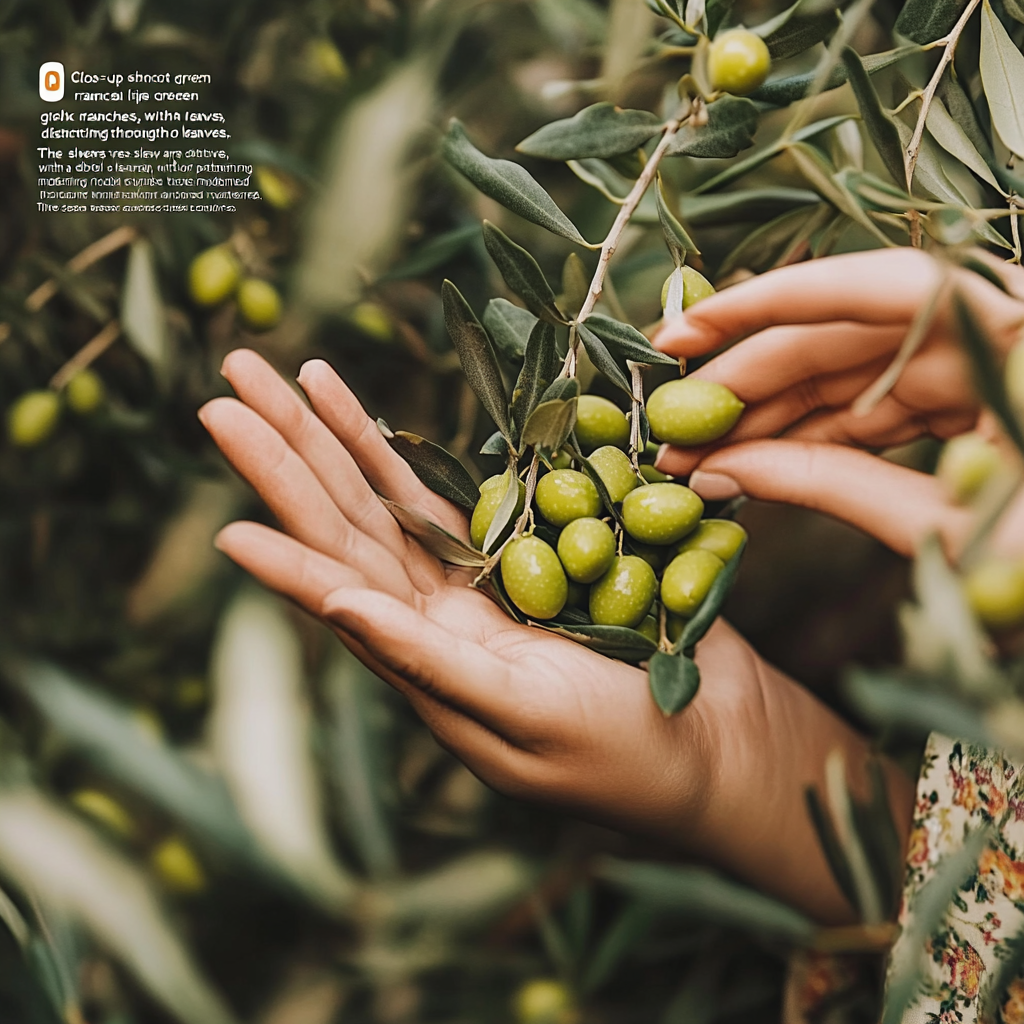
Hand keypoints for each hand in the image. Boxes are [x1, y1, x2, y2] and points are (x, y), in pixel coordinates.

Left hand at [200, 349, 912, 922]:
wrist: (712, 742)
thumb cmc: (624, 755)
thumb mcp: (522, 720)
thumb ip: (429, 665)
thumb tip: (340, 606)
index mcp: (427, 664)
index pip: (340, 592)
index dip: (283, 550)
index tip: (224, 511)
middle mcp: (436, 617)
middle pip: (346, 525)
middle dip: (285, 455)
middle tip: (225, 385)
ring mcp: (477, 580)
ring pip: (388, 498)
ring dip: (331, 436)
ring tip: (277, 374)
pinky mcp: (528, 551)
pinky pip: (454, 491)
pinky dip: (411, 450)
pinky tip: (366, 410)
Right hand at [653, 248, 1023, 556]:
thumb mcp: (960, 535)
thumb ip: (835, 487)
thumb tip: (719, 471)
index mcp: (1017, 336)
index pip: (874, 289)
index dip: (764, 306)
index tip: (682, 333)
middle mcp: (1003, 332)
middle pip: (851, 335)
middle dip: (754, 380)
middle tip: (672, 423)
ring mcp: (996, 365)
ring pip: (861, 372)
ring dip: (779, 413)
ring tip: (703, 453)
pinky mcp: (988, 403)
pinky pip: (889, 406)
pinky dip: (825, 433)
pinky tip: (764, 459)